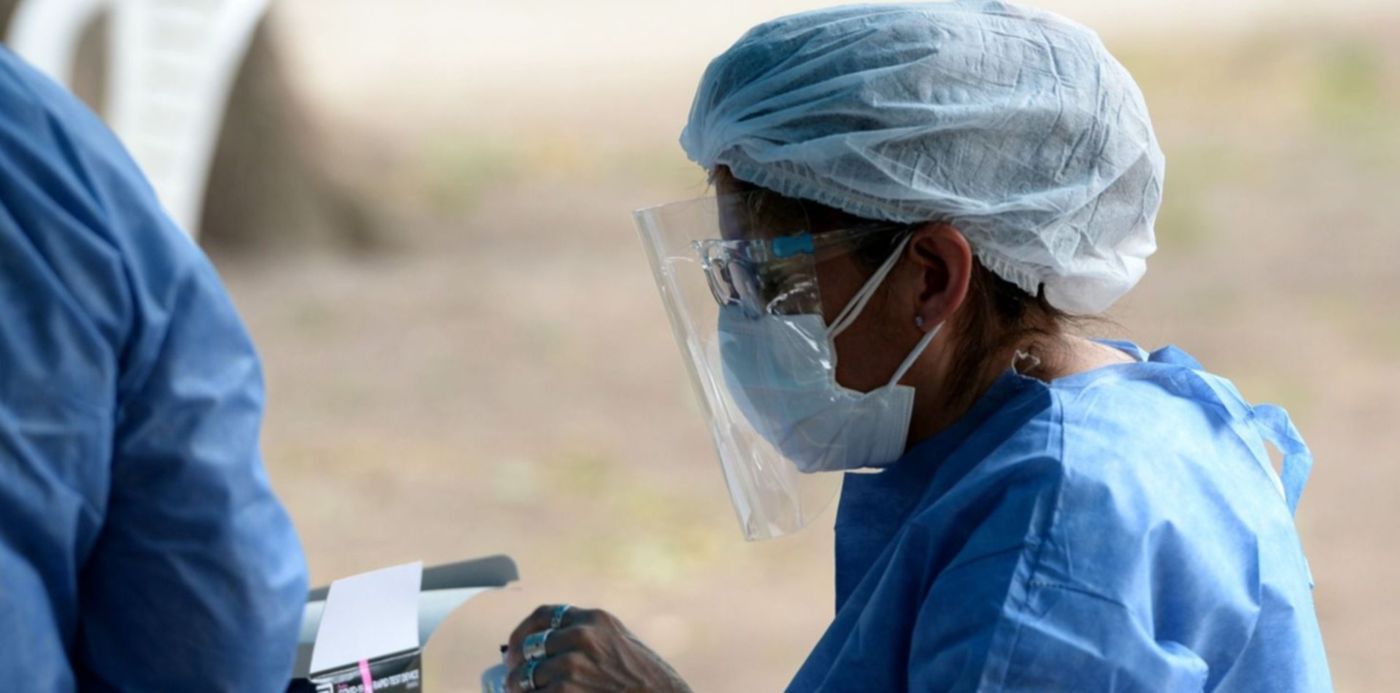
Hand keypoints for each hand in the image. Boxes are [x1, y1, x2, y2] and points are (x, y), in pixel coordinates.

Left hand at [504, 604, 691, 692]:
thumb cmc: (646, 679)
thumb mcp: (620, 644)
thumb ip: (590, 637)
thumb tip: (547, 646)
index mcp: (595, 620)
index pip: (543, 615)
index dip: (522, 631)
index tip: (515, 645)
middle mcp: (582, 637)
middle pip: (530, 645)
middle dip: (516, 663)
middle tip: (513, 675)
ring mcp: (573, 666)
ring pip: (526, 675)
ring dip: (518, 687)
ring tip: (519, 692)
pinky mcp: (566, 692)